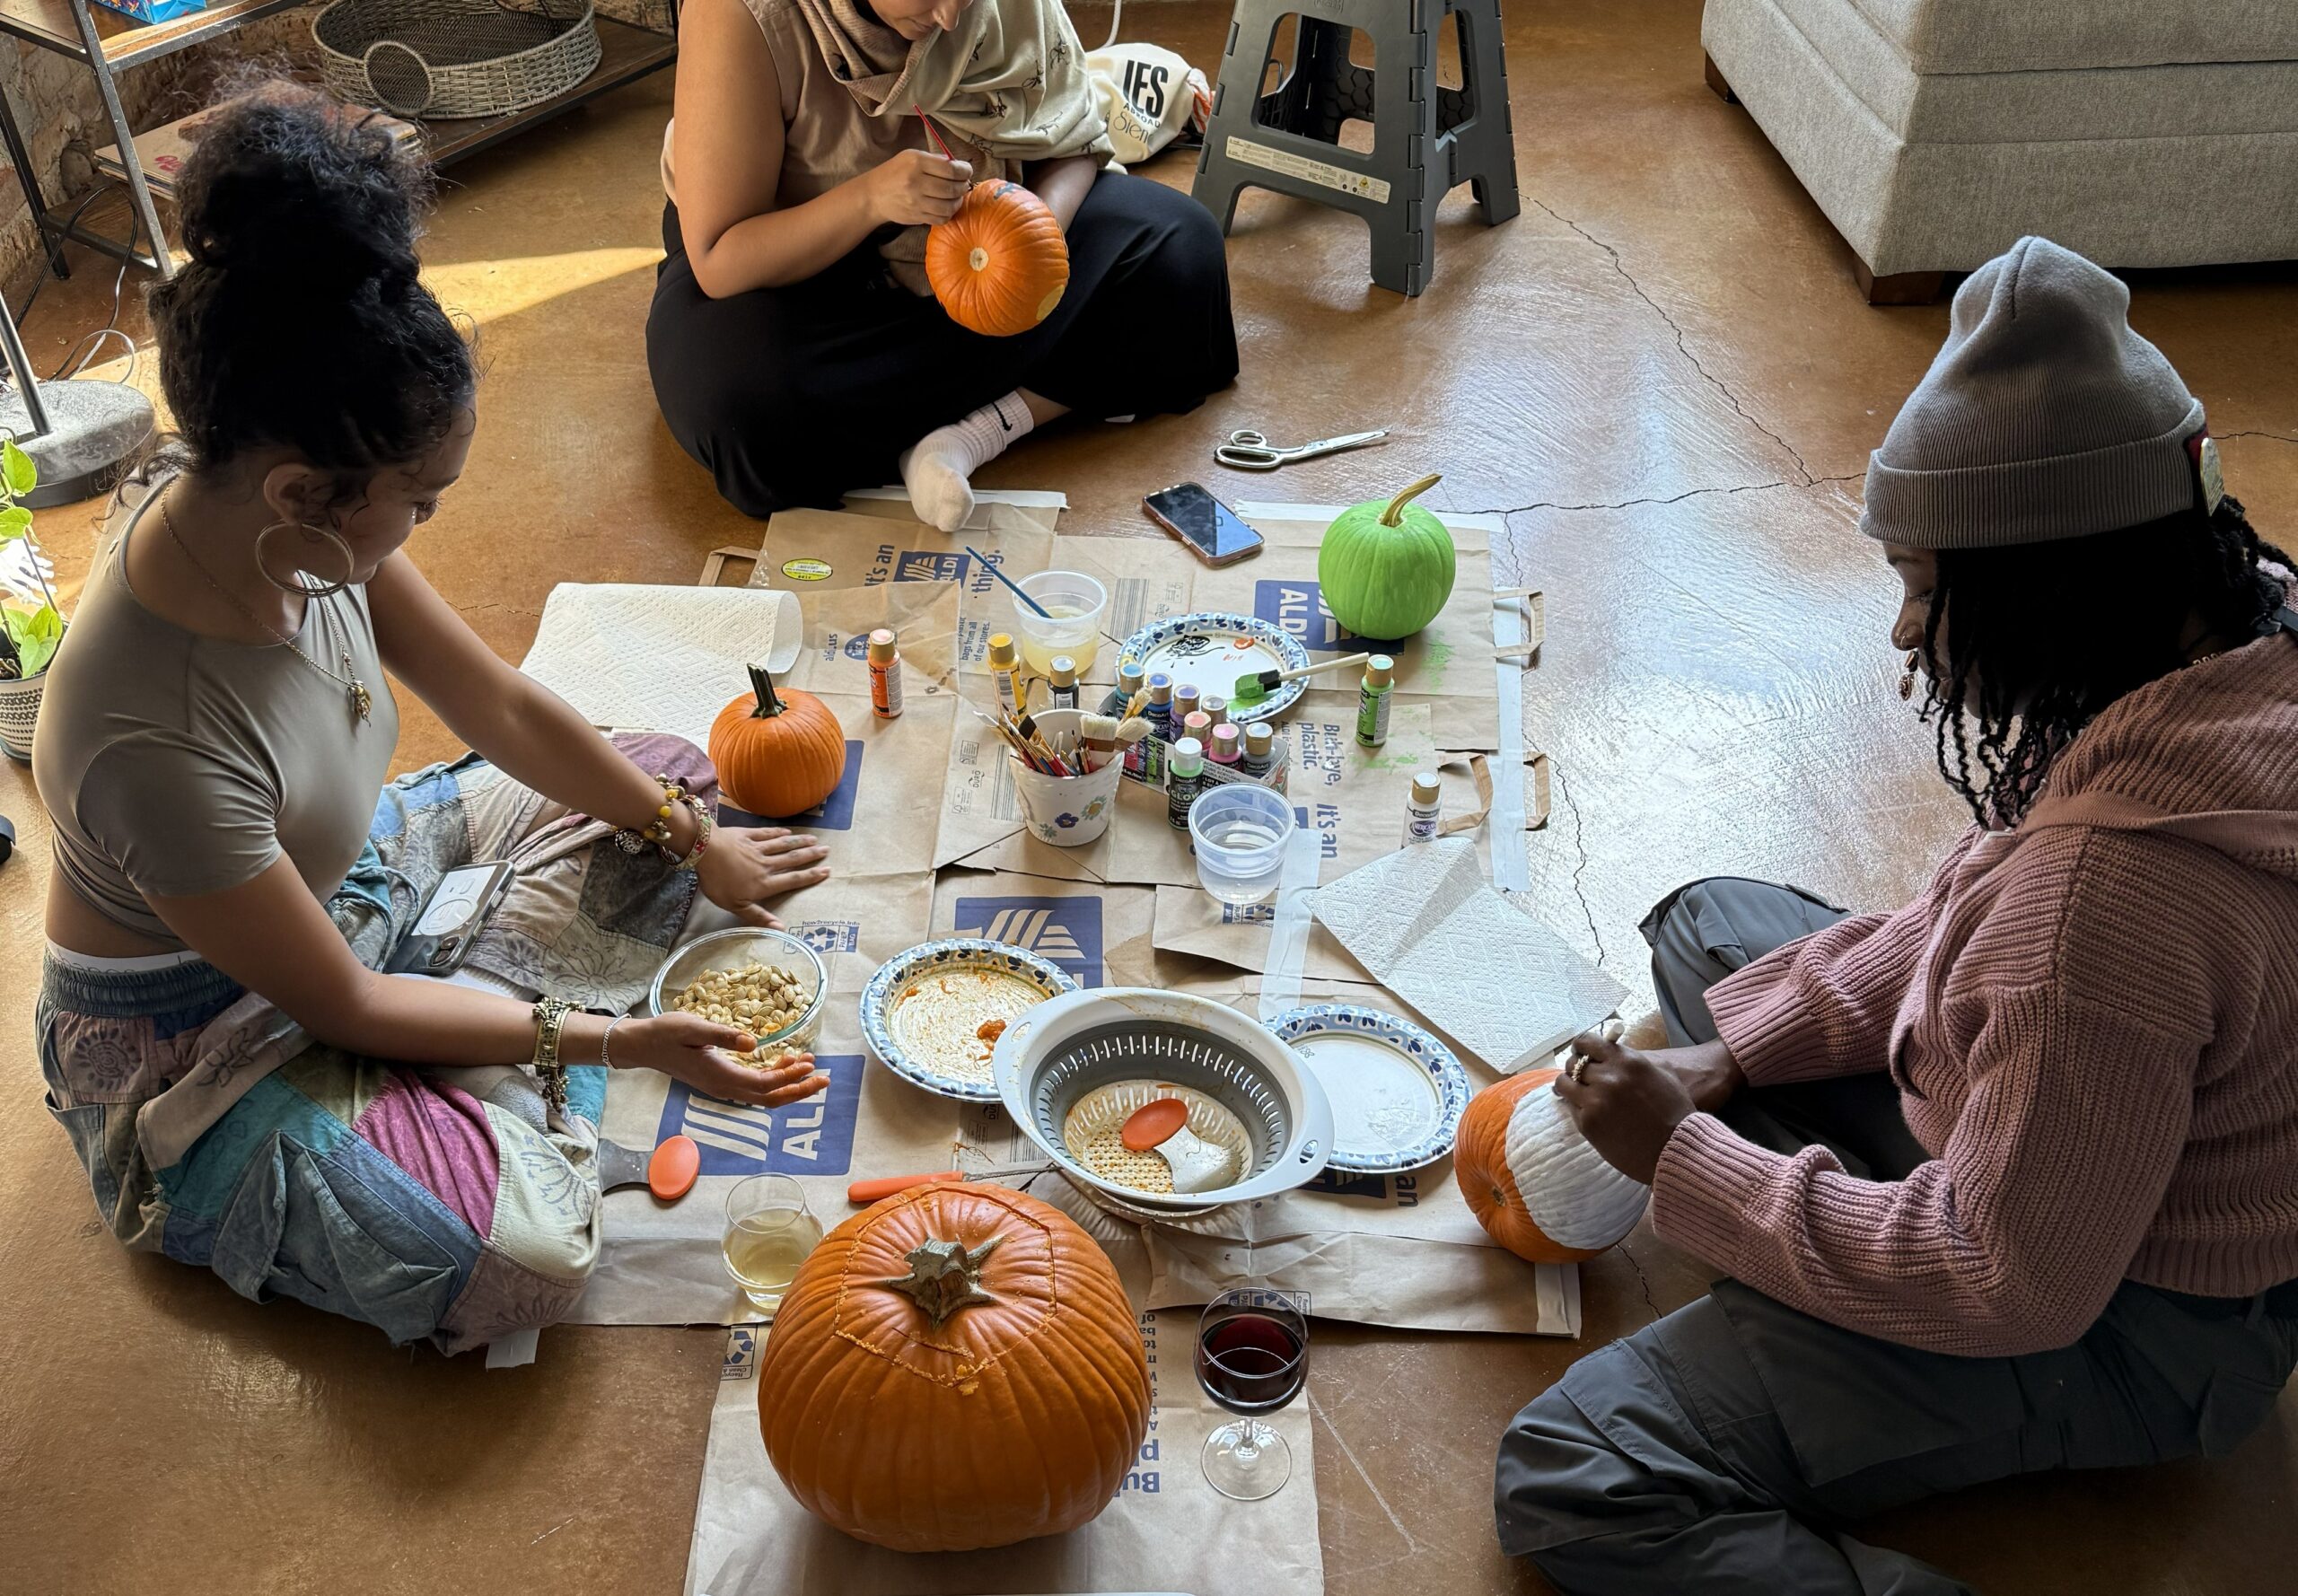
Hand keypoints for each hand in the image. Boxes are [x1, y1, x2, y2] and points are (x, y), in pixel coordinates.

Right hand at [608, 1011, 829, 1107]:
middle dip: (799, 1090)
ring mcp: (723, 1087)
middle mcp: (724, 1087)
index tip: (811, 1065)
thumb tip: (753, 1043)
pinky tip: (786, 1062)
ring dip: (790, 1084)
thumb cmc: (666, 1033)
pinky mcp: (721, 1081)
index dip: (789, 1077)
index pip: (764, 1084)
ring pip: (764, 1095)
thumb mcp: (693, 1027)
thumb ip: (724, 1035)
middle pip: (770, 1098)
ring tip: (812, 1068)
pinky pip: (754, 1087)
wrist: (643, 1046)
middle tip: (826, 1080)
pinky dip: (774, 1079)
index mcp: (720, 1076)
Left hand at [696, 825, 830, 927]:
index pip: (792, 880)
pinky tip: (787, 831)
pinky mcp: (746, 835)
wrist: (705, 851)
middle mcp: (766, 865)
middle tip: (827, 850)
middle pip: (792, 859)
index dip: (811, 876)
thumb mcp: (736, 906)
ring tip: (814, 839)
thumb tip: (782, 928)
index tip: (827, 871)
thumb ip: (758, 917)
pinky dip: (779, 832)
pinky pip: (767, 833)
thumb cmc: (718, 882)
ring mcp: (757, 848)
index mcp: (764, 884)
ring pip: (783, 845)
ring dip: (799, 842)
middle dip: (810, 855)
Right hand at [867, 148, 970, 226]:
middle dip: (964, 186)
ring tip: (957, 196)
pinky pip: (941, 218)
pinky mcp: (917, 217)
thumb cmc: (894, 172)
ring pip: (949, 206)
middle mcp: (917, 182)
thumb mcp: (910, 156)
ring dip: (958, 201)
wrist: (874, 195)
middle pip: (952, 188)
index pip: (950, 169)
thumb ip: (934, 159)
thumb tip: (957, 164)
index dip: (964, 171)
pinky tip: (947, 207)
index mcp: (917, 163)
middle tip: (964, 184)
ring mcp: (917, 202)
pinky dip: (949, 213)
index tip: (967, 171)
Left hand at [1553, 1030, 1701, 1184]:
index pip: (1587, 1041)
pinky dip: (1576, 1107)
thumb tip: (1608, 1051)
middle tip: (1583, 1078)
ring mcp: (1595, 1101)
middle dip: (1577, 1069)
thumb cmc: (1675, 1111)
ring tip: (1580, 1094)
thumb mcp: (1661, 1073)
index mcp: (1627, 1061)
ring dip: (1570, 1086)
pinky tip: (1590, 1112)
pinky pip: (1570, 1108)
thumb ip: (1631, 1060)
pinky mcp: (1588, 1124)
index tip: (1581, 1052)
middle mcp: (1608, 1078)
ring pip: (1564, 1084)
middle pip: (1574, 1063)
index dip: (1581, 1047)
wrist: (1677, 1149)